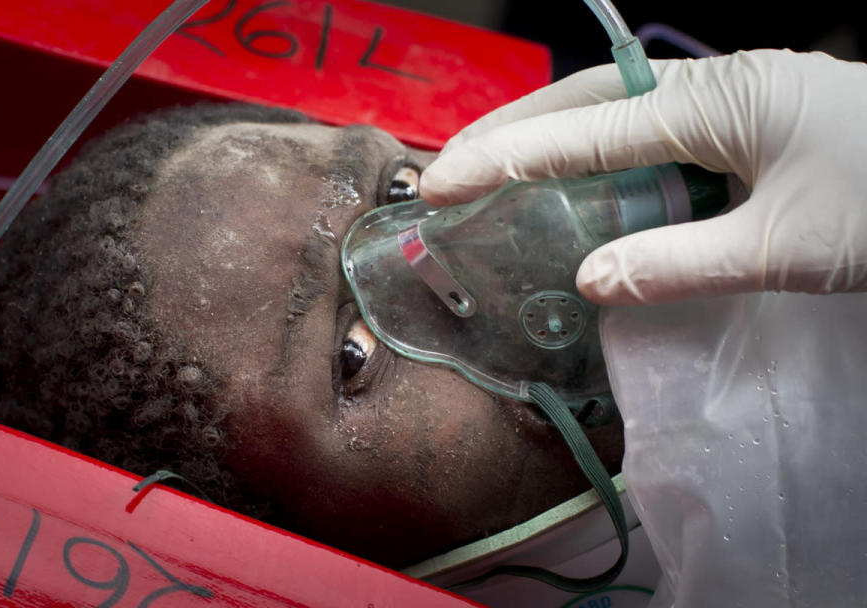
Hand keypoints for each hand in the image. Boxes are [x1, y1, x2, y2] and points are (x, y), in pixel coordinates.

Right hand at [420, 50, 866, 304]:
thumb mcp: (787, 245)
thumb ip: (682, 262)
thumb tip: (588, 283)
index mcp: (716, 101)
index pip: (581, 131)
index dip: (503, 160)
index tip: (439, 184)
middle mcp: (715, 84)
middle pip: (585, 98)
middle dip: (511, 130)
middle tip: (451, 165)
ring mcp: (733, 97)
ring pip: (616, 108)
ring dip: (551, 136)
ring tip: (495, 168)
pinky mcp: (748, 119)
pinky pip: (652, 130)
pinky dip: (602, 155)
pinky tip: (582, 183)